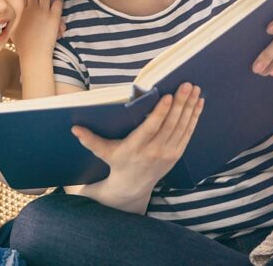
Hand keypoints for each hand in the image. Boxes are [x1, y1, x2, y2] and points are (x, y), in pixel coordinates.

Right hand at [11, 0, 63, 57]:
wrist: (34, 54)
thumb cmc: (23, 44)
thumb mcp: (12, 29)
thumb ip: (12, 19)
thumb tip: (11, 13)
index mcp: (20, 10)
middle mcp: (31, 8)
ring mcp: (43, 12)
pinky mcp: (54, 17)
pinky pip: (58, 1)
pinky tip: (57, 0)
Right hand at [71, 83, 203, 192]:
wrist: (133, 186)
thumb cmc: (117, 163)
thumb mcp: (103, 152)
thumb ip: (90, 140)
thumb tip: (74, 128)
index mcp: (136, 148)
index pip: (151, 128)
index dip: (160, 112)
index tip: (168, 96)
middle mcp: (154, 151)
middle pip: (170, 124)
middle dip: (180, 103)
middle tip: (187, 85)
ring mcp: (168, 154)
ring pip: (182, 127)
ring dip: (190, 107)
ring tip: (195, 89)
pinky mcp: (177, 154)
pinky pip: (188, 133)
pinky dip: (194, 117)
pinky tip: (198, 103)